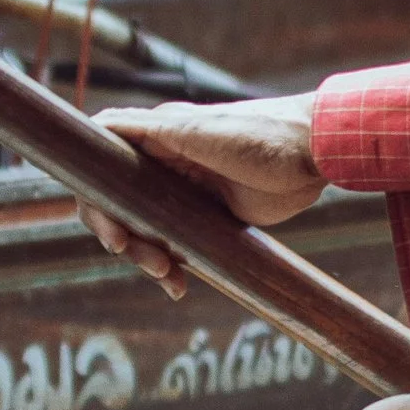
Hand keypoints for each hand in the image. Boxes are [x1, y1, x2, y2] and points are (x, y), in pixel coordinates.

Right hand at [79, 94, 323, 293]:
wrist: (314, 155)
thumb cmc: (260, 135)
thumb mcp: (197, 131)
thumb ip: (147, 129)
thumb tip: (97, 124)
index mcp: (156, 138)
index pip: (101, 168)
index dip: (95, 202)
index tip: (114, 234)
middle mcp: (164, 165)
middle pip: (119, 207)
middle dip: (125, 239)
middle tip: (150, 262)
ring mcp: (186, 193)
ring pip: (145, 231)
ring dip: (147, 257)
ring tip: (169, 277)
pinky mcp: (210, 217)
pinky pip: (176, 245)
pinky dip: (172, 267)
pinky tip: (180, 285)